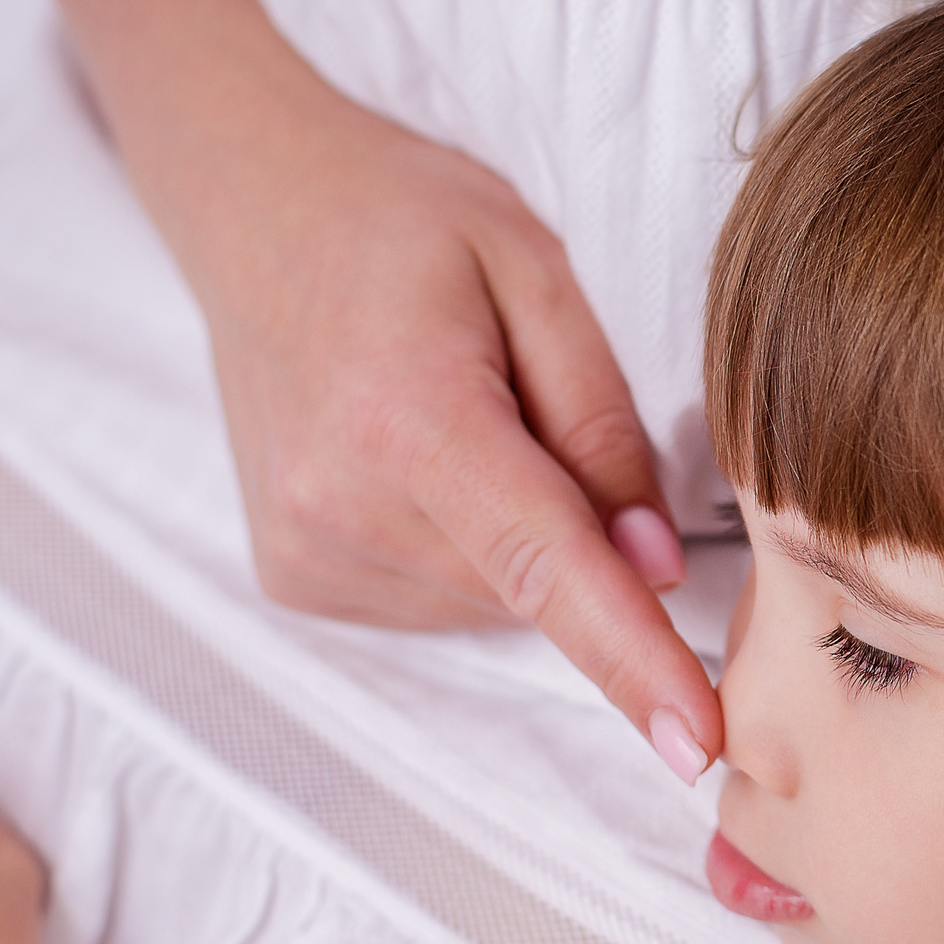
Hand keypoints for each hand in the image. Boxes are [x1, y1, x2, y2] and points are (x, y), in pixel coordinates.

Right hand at [0, 0, 722, 778]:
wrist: (248, 200)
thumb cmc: (399, 216)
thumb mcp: (532, 268)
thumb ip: (601, 419)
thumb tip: (651, 563)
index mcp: (410, 417)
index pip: (548, 564)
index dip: (632, 659)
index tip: (694, 742)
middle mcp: (340, 502)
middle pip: (533, 582)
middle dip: (575, 521)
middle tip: (522, 398)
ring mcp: (304, 549)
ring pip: (492, 600)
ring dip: (512, 531)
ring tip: (451, 409)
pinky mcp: (293, 575)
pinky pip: (436, 598)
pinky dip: (462, 546)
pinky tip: (416, 454)